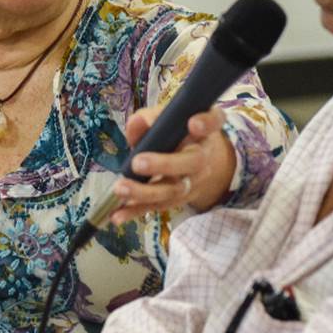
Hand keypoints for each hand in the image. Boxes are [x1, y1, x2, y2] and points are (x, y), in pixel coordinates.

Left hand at [111, 107, 235, 223]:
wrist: (199, 161)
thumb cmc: (179, 134)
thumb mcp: (169, 119)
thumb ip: (152, 117)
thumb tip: (138, 123)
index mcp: (204, 129)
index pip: (214, 121)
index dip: (206, 123)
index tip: (193, 124)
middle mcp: (204, 156)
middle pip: (192, 162)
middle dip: (164, 164)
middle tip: (138, 163)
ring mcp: (193, 181)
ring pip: (174, 189)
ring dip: (145, 192)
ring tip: (121, 188)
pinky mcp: (178, 199)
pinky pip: (158, 206)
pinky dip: (136, 211)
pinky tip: (118, 215)